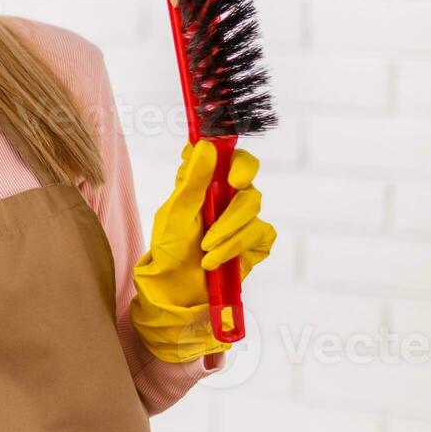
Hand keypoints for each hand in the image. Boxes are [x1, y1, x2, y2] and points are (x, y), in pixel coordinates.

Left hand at [130, 140, 276, 362]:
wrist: (177, 286)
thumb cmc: (171, 247)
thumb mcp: (176, 211)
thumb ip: (192, 179)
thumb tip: (205, 145)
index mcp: (204, 180)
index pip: (223, 152)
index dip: (227, 149)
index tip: (221, 153)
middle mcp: (226, 193)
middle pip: (247, 172)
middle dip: (240, 179)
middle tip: (234, 185)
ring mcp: (243, 216)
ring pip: (253, 205)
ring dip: (228, 228)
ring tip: (206, 248)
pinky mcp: (257, 240)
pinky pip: (260, 232)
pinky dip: (236, 246)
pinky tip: (216, 259)